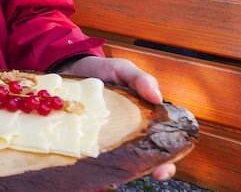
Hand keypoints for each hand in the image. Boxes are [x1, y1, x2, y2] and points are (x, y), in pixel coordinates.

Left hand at [60, 56, 176, 180]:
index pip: (162, 143)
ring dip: (122, 168)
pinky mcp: (86, 135)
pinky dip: (93, 160)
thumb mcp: (124, 70)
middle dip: (150, 168)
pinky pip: (92, 152)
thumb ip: (140, 79)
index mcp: (144, 118)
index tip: (165, 168)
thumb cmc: (105, 71)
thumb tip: (157, 98)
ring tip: (121, 173)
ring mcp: (107, 136)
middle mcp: (128, 132)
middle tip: (153, 174)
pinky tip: (91, 165)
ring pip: (119, 158)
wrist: (72, 67)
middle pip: (144, 156)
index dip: (168, 159)